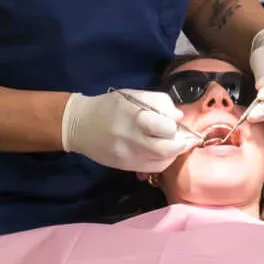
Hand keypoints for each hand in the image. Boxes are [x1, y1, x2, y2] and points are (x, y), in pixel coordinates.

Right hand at [61, 90, 195, 172]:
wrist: (80, 126)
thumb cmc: (109, 106)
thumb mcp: (133, 95)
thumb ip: (159, 102)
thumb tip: (178, 116)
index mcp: (134, 116)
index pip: (166, 127)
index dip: (174, 126)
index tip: (174, 123)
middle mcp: (130, 138)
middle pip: (167, 149)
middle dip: (180, 144)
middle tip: (183, 138)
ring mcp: (128, 156)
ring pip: (162, 162)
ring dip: (173, 154)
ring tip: (171, 144)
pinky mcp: (125, 167)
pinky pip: (152, 168)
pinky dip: (162, 161)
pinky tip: (160, 153)